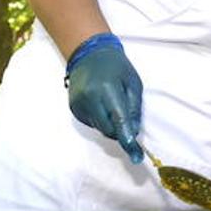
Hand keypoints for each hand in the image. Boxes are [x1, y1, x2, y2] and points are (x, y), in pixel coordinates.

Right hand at [66, 41, 143, 162]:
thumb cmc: (117, 66)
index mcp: (107, 90)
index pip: (119, 122)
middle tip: (127, 117)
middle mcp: (89, 98)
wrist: (89, 53)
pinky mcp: (74, 108)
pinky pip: (92, 123)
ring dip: (111, 124)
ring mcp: (79, 104)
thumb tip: (133, 133)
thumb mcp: (133, 83)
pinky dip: (101, 119)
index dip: (128, 141)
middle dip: (121, 130)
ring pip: (100, 129)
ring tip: (112, 103)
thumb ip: (134, 108)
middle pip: (109, 130)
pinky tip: (102, 103)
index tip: (136, 157)